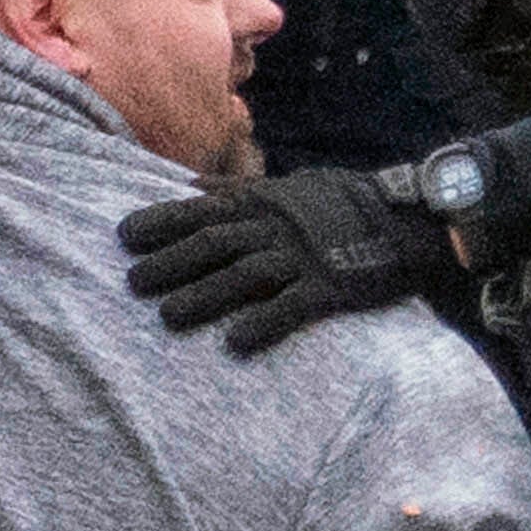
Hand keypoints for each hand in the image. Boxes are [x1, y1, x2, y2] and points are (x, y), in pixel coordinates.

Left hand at [118, 162, 453, 356]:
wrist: (407, 219)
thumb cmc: (341, 203)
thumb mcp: (288, 186)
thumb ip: (237, 190)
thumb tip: (189, 186)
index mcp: (263, 202)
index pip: (202, 210)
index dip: (162, 222)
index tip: (123, 235)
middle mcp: (276, 227)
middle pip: (215, 244)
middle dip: (170, 262)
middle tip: (131, 282)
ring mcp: (303, 257)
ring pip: (244, 276)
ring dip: (204, 296)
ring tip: (167, 317)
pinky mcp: (331, 287)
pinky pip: (292, 308)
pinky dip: (263, 324)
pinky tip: (235, 344)